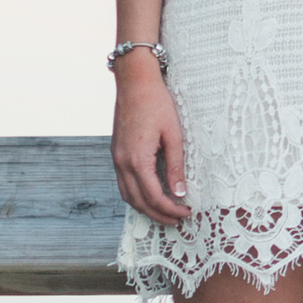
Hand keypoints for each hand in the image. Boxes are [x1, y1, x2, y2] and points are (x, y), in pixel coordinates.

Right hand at [111, 63, 190, 221]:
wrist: (135, 82)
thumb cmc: (157, 103)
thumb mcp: (173, 134)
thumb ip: (176, 165)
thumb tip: (179, 192)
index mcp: (137, 159)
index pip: (154, 197)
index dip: (171, 209)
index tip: (187, 212)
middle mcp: (122, 163)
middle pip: (138, 202)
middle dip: (158, 215)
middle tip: (178, 221)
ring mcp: (116, 159)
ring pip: (127, 195)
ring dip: (145, 208)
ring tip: (165, 213)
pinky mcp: (116, 153)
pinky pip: (123, 183)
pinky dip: (136, 196)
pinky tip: (149, 196)